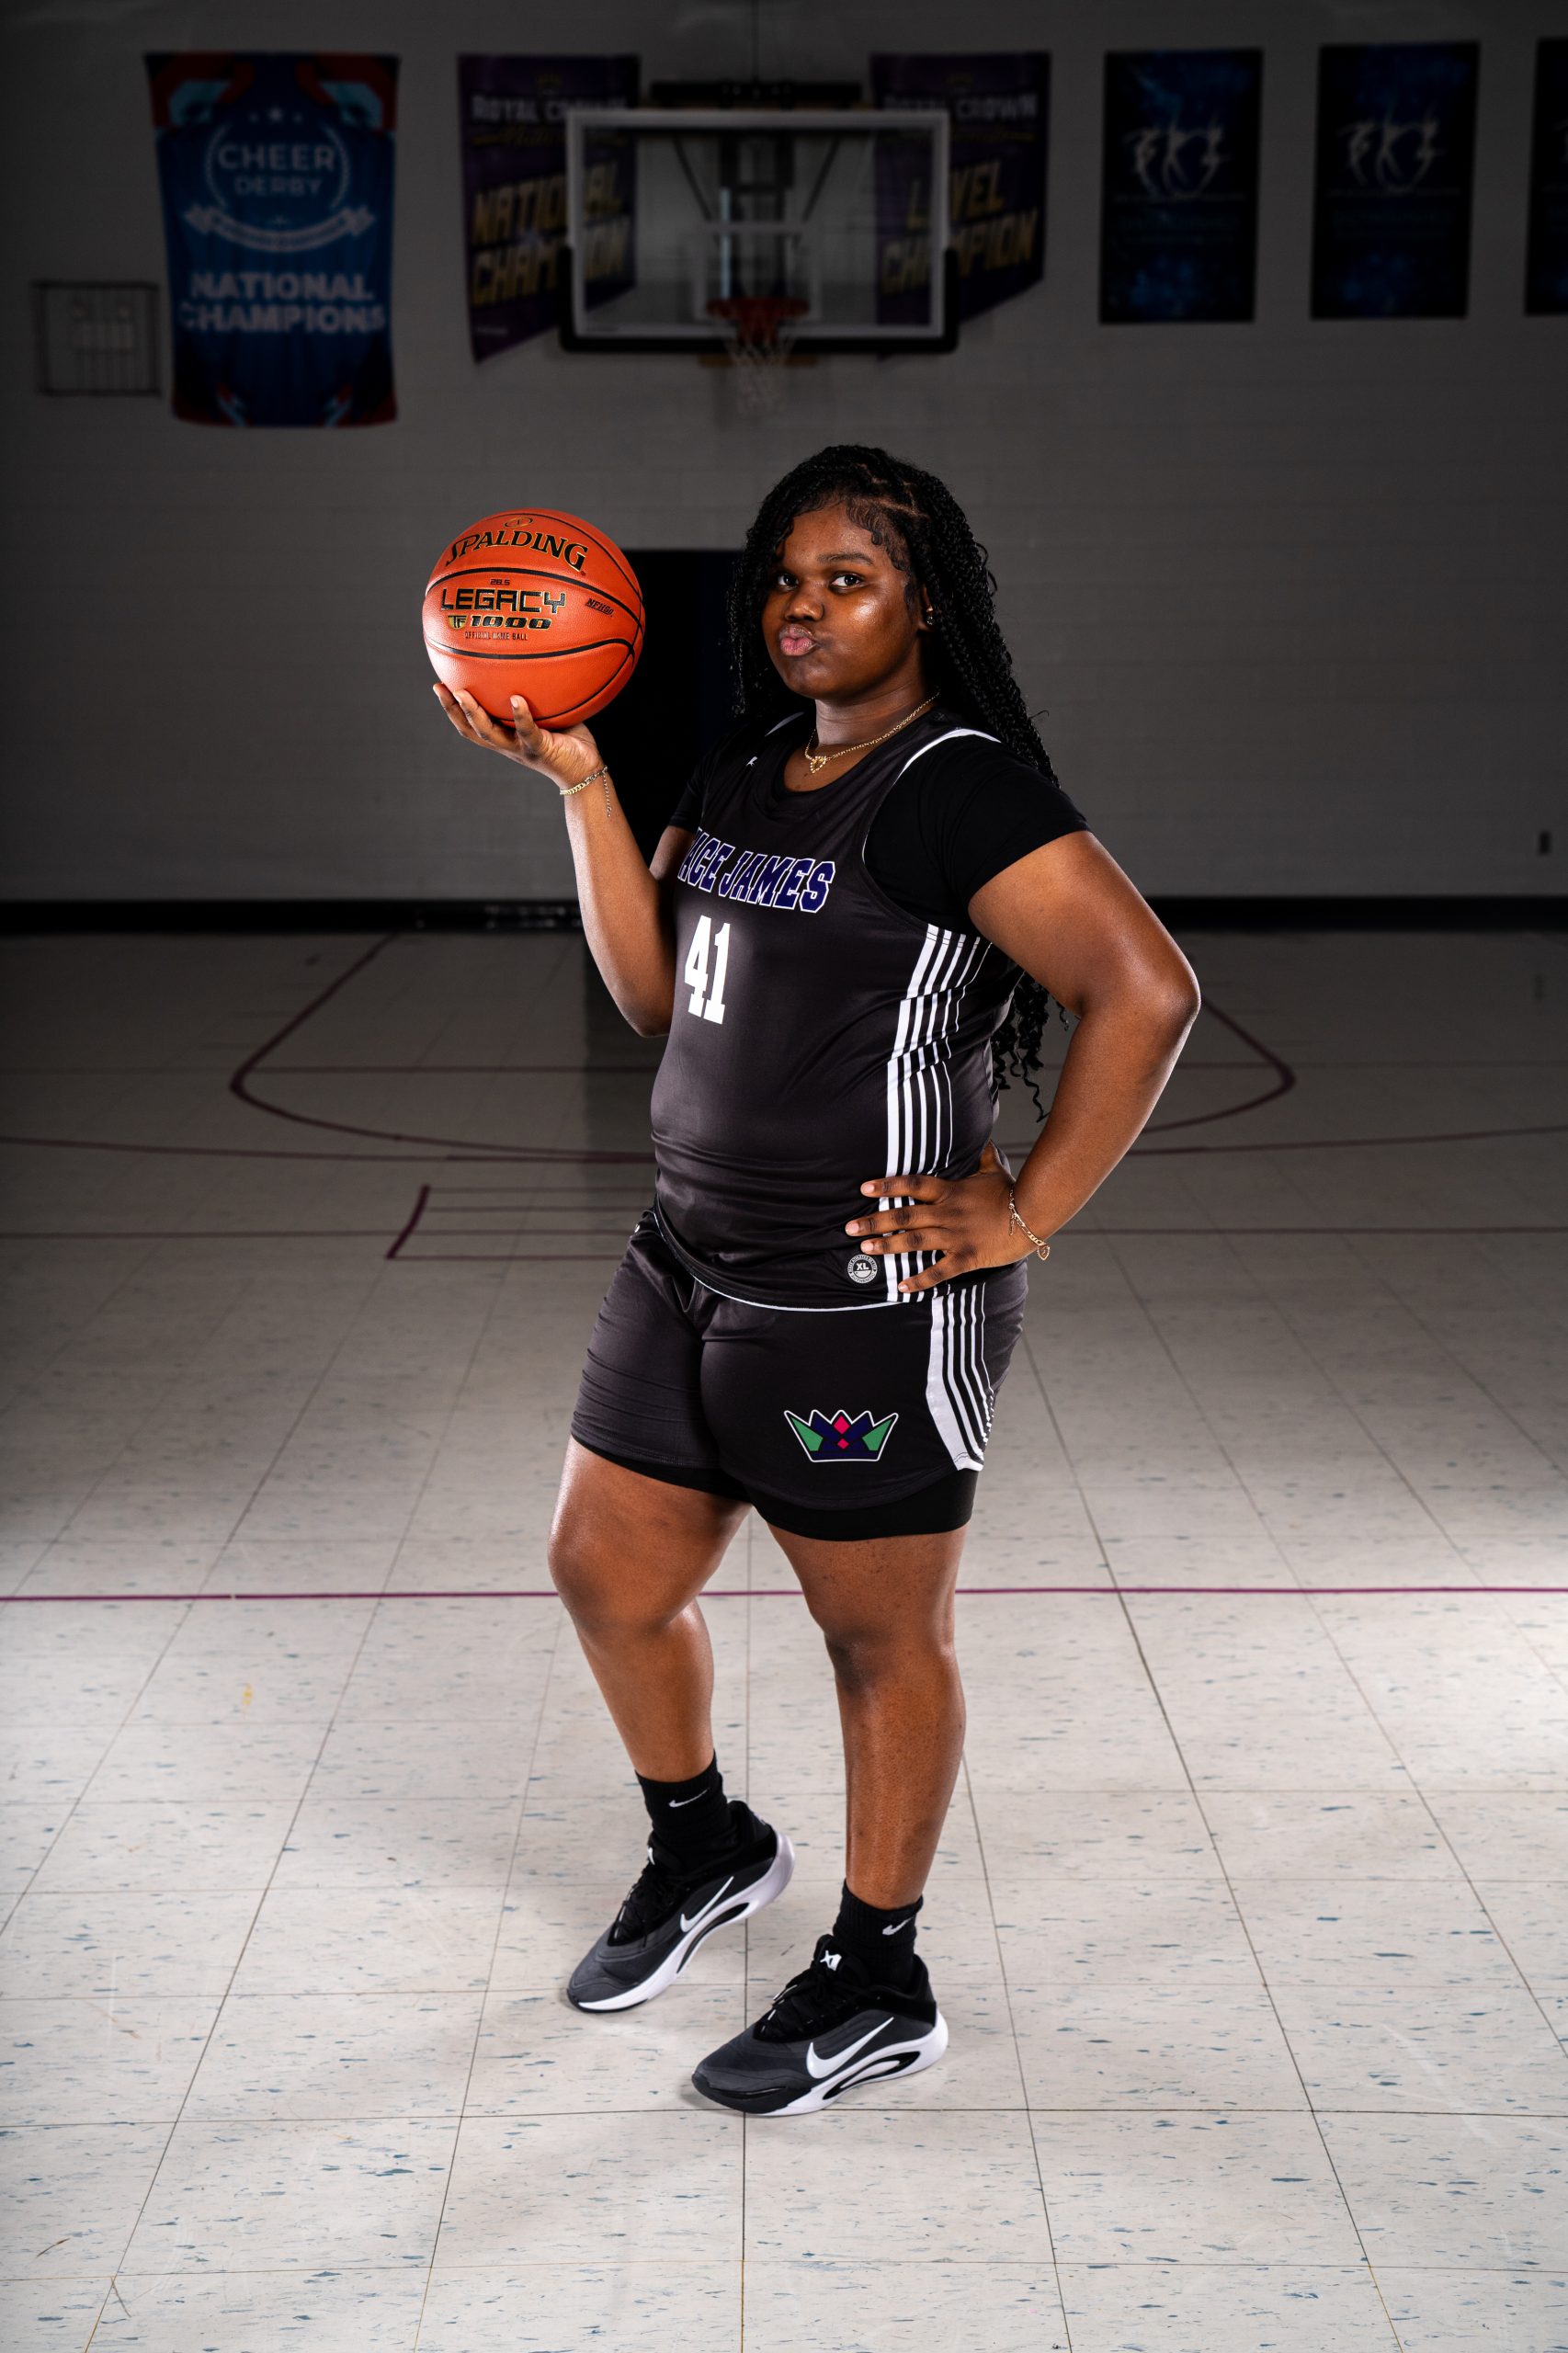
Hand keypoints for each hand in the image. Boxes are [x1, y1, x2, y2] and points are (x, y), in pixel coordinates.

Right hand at [433, 684, 603, 792]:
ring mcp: (522, 749)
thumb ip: (539, 691)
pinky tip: (516, 699)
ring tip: (463, 693)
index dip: (452, 708)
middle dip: (452, 709)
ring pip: (490, 734)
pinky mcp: (541, 750)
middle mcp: (508, 744)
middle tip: (440, 687)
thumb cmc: (569, 739)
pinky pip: (528, 732)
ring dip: (474, 714)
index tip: (439, 685)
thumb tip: (536, 654)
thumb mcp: (550, 712)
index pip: (471, 723)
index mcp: (505, 736)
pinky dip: (521, 716)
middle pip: (471, 729)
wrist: (587, 770)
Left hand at [846, 1142, 1028, 1293]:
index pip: (913, 1185)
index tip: (864, 1188)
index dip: (887, 1186)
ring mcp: (956, 1236)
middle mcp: (948, 1213)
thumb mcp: (995, 1171)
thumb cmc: (1013, 1193)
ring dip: (889, 1245)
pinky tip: (901, 1286)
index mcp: (950, 1192)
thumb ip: (984, 1157)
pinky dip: (919, 1280)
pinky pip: (939, 1271)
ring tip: (866, 1248)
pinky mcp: (966, 1257)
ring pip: (915, 1241)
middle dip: (875, 1221)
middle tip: (850, 1227)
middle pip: (904, 1215)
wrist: (1033, 1216)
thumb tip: (984, 1141)